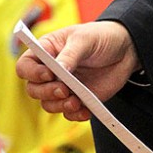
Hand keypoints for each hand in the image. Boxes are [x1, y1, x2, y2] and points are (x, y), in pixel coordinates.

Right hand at [16, 20, 139, 121]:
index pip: (25, 66)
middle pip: (33, 89)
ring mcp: (63, 87)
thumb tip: (57, 70)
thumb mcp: (85, 39)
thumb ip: (70, 55)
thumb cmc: (101, 37)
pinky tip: (86, 111)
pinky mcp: (77, 99)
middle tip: (64, 90)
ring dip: (59, 106)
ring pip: (48, 104)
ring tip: (76, 102)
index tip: (49, 74)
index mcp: (47, 52)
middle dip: (47, 92)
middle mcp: (51, 72)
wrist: (127, 49)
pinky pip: (68, 113)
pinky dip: (75, 115)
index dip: (32, 73)